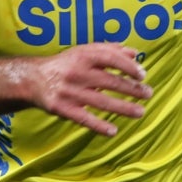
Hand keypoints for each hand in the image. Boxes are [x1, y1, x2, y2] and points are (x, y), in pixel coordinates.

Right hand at [31, 43, 152, 135]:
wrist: (33, 79)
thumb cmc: (66, 64)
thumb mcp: (84, 51)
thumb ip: (110, 50)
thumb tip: (134, 52)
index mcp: (83, 56)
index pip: (110, 59)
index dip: (128, 66)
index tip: (143, 74)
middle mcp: (77, 73)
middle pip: (109, 82)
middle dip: (132, 89)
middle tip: (148, 94)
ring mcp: (70, 92)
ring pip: (101, 102)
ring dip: (123, 108)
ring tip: (140, 112)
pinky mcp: (63, 109)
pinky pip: (84, 119)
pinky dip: (99, 126)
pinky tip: (113, 131)